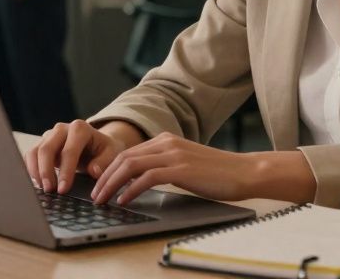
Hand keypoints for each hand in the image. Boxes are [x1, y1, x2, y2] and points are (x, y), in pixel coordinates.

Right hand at [25, 120, 128, 194]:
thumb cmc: (104, 149)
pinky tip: (38, 183)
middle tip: (49, 190)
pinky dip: (31, 169)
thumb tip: (94, 171)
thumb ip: (104, 162)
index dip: (66, 171)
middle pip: (47, 148)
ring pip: (35, 151)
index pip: (69, 150)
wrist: (97, 143)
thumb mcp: (111, 154)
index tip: (64, 189)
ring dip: (36, 171)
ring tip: (43, 189)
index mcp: (80, 128)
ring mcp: (50, 135)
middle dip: (46, 171)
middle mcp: (62, 129)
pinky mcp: (42, 144)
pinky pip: (30, 155)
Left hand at [89, 133, 261, 205]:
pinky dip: (131, 189)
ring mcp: (173, 154)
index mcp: (166, 140)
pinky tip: (124, 200)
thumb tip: (141, 180)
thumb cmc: (218, 173)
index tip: (99, 184)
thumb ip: (165, 165)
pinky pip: (147, 178)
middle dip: (104, 177)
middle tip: (95, 195)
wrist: (244, 172)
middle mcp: (167, 143)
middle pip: (124, 157)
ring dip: (112, 183)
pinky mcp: (180, 169)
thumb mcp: (186, 164)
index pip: (128, 153)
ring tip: (103, 199)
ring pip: (130, 165)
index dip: (109, 169)